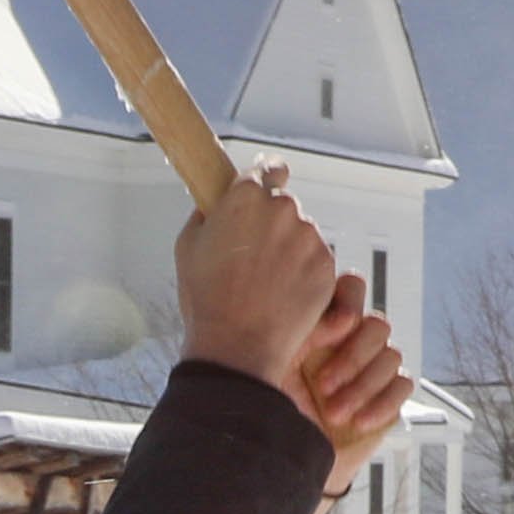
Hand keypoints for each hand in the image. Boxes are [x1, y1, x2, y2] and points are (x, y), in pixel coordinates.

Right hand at [169, 168, 340, 386]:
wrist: (237, 346)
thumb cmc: (207, 299)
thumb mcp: (187, 247)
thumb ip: (206, 214)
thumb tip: (216, 204)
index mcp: (245, 197)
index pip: (268, 168)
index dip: (269, 176)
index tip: (271, 182)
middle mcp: (282, 208)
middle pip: (284, 203)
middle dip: (272, 222)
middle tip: (254, 256)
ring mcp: (308, 236)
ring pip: (302, 232)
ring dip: (290, 248)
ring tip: (266, 284)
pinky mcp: (326, 264)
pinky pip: (316, 258)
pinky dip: (304, 271)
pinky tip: (283, 294)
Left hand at [286, 276, 412, 484]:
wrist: (276, 453)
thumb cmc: (264, 405)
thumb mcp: (276, 363)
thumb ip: (306, 333)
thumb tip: (344, 321)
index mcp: (323, 322)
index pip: (351, 288)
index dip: (350, 301)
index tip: (335, 329)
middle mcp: (351, 340)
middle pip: (378, 325)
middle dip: (353, 358)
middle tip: (322, 386)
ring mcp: (371, 368)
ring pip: (392, 356)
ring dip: (362, 387)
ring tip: (333, 414)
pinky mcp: (387, 397)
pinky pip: (402, 387)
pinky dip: (381, 404)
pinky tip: (358, 421)